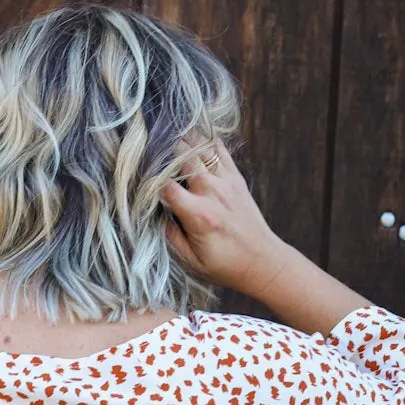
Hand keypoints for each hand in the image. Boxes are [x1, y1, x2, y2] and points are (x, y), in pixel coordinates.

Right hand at [161, 142, 368, 333]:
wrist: (262, 262)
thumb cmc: (224, 265)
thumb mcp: (190, 261)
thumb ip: (169, 235)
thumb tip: (154, 213)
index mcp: (198, 215)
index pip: (166, 185)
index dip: (151, 181)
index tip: (142, 182)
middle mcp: (212, 192)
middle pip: (183, 156)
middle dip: (165, 151)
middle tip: (151, 150)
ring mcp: (226, 181)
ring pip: (200, 147)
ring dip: (183, 142)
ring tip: (168, 139)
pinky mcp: (236, 177)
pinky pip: (218, 149)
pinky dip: (204, 141)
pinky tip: (192, 140)